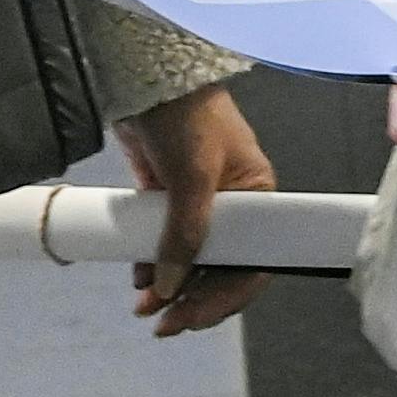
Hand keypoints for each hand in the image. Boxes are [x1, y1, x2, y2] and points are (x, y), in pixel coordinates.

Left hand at [112, 83, 275, 337]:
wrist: (145, 73)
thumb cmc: (187, 116)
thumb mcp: (194, 176)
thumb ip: (185, 234)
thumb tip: (169, 287)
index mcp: (257, 197)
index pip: (252, 262)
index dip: (225, 297)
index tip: (194, 318)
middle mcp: (231, 205)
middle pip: (218, 268)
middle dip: (192, 299)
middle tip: (163, 323)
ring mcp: (195, 203)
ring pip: (188, 260)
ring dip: (169, 287)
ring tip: (145, 308)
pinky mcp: (164, 196)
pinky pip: (162, 241)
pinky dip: (152, 263)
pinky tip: (139, 279)